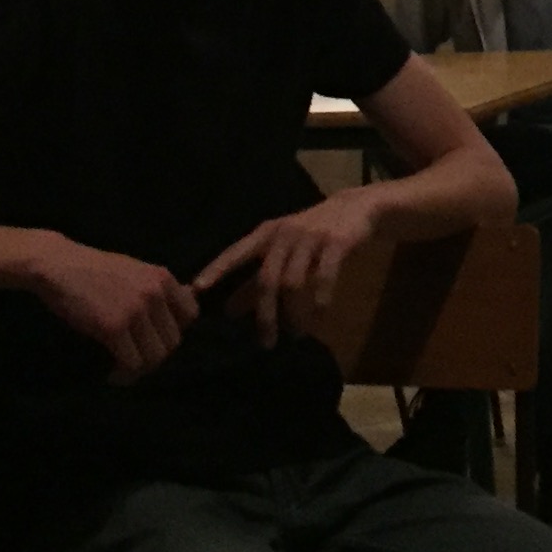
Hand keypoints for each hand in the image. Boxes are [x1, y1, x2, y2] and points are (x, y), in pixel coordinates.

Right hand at [35, 236, 198, 379]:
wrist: (58, 265)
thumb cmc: (93, 270)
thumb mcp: (134, 270)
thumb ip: (156, 290)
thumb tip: (183, 310)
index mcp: (162, 277)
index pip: (191, 315)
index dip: (174, 330)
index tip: (154, 337)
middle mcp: (154, 293)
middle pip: (173, 341)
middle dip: (155, 354)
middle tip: (135, 358)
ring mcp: (135, 310)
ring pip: (155, 357)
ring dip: (140, 369)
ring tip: (123, 369)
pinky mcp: (114, 327)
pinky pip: (132, 363)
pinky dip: (123, 374)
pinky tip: (112, 373)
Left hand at [195, 189, 381, 347]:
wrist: (356, 208)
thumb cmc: (311, 234)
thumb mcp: (281, 252)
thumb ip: (256, 280)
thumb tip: (229, 311)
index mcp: (266, 234)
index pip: (235, 252)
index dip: (216, 269)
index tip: (196, 289)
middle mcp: (284, 234)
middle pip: (266, 278)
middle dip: (264, 314)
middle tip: (265, 343)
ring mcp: (310, 237)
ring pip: (293, 282)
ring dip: (293, 313)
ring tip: (295, 335)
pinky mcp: (335, 243)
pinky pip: (324, 277)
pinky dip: (320, 301)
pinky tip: (320, 318)